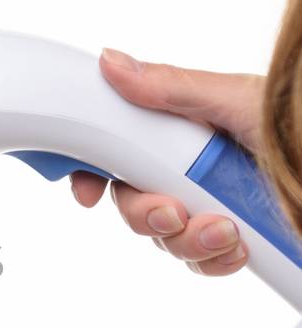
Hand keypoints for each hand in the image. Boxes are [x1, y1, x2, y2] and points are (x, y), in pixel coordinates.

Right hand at [71, 49, 264, 278]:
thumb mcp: (237, 102)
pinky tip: (240, 246)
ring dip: (188, 239)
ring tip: (226, 229)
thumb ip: (171, 89)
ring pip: (165, 237)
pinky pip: (202, 262)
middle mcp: (196, 166)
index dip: (94, 169)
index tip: (87, 190)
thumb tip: (112, 64)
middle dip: (147, 213)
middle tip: (173, 210)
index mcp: (189, 127)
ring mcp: (215, 205)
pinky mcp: (237, 240)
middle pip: (133, 199)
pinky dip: (216, 258)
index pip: (121, 146)